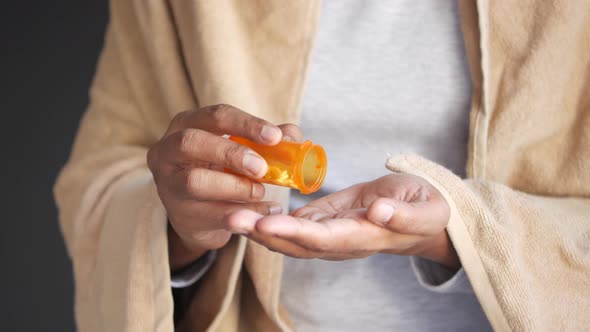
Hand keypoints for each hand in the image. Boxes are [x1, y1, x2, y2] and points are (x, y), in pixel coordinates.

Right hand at [147, 104, 301, 269]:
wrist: (200, 212)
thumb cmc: (222, 170)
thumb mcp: (241, 150)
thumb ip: (267, 140)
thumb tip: (292, 135)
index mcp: (187, 124)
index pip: (216, 116)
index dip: (246, 124)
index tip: (275, 137)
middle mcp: (168, 149)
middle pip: (192, 142)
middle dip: (231, 153)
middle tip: (262, 168)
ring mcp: (168, 183)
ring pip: (195, 181)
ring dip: (234, 186)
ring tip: (260, 192)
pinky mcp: (178, 214)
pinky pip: (207, 213)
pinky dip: (239, 213)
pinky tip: (262, 212)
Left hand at [226, 173, 458, 268]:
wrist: (422, 216)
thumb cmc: (427, 210)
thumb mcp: (426, 210)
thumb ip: (404, 216)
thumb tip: (377, 213)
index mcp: (363, 237)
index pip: (323, 239)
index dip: (294, 234)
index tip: (266, 224)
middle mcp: (340, 242)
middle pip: (296, 243)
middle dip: (263, 233)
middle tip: (232, 219)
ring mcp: (329, 233)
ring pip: (289, 236)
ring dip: (259, 228)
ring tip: (230, 214)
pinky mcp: (325, 220)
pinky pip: (294, 224)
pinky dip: (269, 218)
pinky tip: (248, 207)